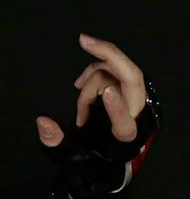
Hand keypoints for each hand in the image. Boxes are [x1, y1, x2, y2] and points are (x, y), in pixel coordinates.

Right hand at [35, 34, 156, 198]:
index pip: (125, 125)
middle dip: (108, 56)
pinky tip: (81, 86)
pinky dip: (93, 73)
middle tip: (83, 40)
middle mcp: (136, 118)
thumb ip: (55, 142)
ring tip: (79, 102)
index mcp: (126, 139)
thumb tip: (43, 123)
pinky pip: (111, 69)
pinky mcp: (130, 90)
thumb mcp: (71, 157)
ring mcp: (136, 101)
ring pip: (112, 72)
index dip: (117, 110)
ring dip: (89, 80)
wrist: (109, 158)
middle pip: (132, 78)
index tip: (107, 93)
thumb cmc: (93, 158)